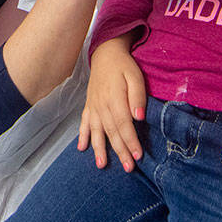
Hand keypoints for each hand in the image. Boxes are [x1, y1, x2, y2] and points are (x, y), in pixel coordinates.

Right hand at [78, 35, 146, 171]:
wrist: (105, 53)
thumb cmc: (123, 65)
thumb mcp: (135, 76)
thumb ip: (137, 95)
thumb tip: (139, 117)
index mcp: (114, 98)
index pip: (124, 124)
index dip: (131, 141)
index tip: (138, 156)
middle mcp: (102, 105)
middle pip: (112, 132)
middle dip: (120, 151)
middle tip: (129, 168)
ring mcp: (93, 106)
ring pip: (97, 131)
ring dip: (99, 149)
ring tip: (102, 165)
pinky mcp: (89, 105)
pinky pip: (84, 123)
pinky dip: (83, 135)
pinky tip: (82, 148)